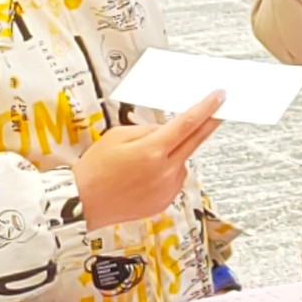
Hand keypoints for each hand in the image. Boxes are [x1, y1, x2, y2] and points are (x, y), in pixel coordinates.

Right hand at [73, 92, 220, 229]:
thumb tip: (168, 130)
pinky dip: (166, 173)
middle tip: (219, 112)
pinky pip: (173, 179)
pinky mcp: (164, 202)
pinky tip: (142, 177)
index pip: (188, 123)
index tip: (219, 98)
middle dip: (208, 125)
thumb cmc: (95, 169)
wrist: (83, 203)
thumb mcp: (116, 136)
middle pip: (195, 142)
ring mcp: (166, 189)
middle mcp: (164, 171)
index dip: (207, 108)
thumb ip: (147, 130)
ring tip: (140, 162)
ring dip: (173, 155)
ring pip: (181, 162)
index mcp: (152, 150)